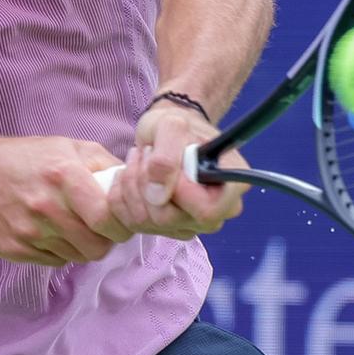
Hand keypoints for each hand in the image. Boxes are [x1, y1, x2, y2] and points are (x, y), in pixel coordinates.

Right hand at [0, 136, 133, 267]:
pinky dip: (58, 251)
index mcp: (64, 175)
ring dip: (79, 246)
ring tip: (68, 226)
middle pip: (96, 247)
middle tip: (96, 228)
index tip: (118, 222)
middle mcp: (46, 206)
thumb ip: (102, 162)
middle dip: (103, 240)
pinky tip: (47, 232)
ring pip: (76, 257)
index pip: (108, 219)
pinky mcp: (14, 249)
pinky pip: (53, 261)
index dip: (120, 226)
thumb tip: (133, 181)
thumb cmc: (22, 158)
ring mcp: (28, 231)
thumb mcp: (65, 146)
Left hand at [107, 101, 247, 239]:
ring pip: (146, 222)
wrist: (169, 133)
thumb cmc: (180, 127)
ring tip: (140, 159)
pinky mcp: (166, 228)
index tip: (168, 165)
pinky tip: (132, 175)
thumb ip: (166, 157)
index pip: (206, 211)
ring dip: (132, 185)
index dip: (180, 192)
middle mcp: (215, 214)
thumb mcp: (172, 126)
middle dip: (147, 183)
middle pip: (169, 219)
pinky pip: (132, 223)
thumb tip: (158, 196)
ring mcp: (190, 225)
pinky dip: (122, 195)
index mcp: (230, 188)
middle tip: (147, 154)